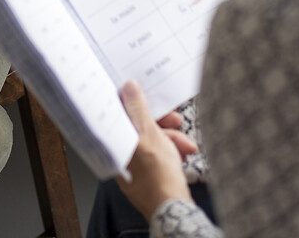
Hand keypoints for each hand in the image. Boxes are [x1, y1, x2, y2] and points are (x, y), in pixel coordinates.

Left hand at [117, 80, 197, 219]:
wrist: (175, 211)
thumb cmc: (158, 178)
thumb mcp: (149, 136)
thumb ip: (138, 110)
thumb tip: (129, 88)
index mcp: (112, 144)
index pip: (117, 115)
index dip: (132, 102)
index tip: (145, 94)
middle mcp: (119, 156)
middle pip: (137, 128)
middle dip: (160, 123)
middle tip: (174, 120)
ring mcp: (133, 167)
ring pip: (151, 140)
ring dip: (171, 138)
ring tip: (186, 145)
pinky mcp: (149, 175)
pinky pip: (159, 154)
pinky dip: (172, 151)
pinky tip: (184, 152)